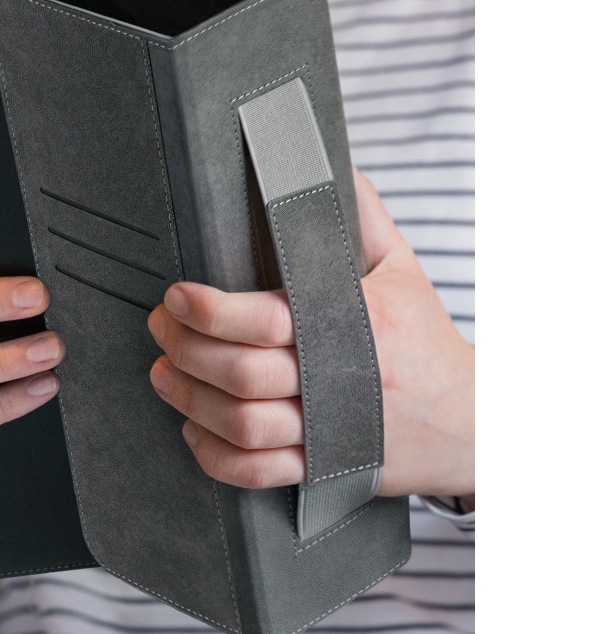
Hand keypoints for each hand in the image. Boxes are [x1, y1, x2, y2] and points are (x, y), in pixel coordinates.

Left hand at [147, 169, 473, 498]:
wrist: (473, 423)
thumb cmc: (426, 339)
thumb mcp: (402, 268)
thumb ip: (360, 215)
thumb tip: (322, 160)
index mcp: (357, 327)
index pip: (266, 321)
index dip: (209, 310)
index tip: (176, 296)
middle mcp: (341, 384)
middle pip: (240, 374)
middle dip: (185, 349)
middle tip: (160, 328)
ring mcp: (331, 434)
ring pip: (241, 426)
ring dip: (189, 400)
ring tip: (163, 373)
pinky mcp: (324, 469)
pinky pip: (256, 473)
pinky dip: (215, 456)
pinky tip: (194, 430)